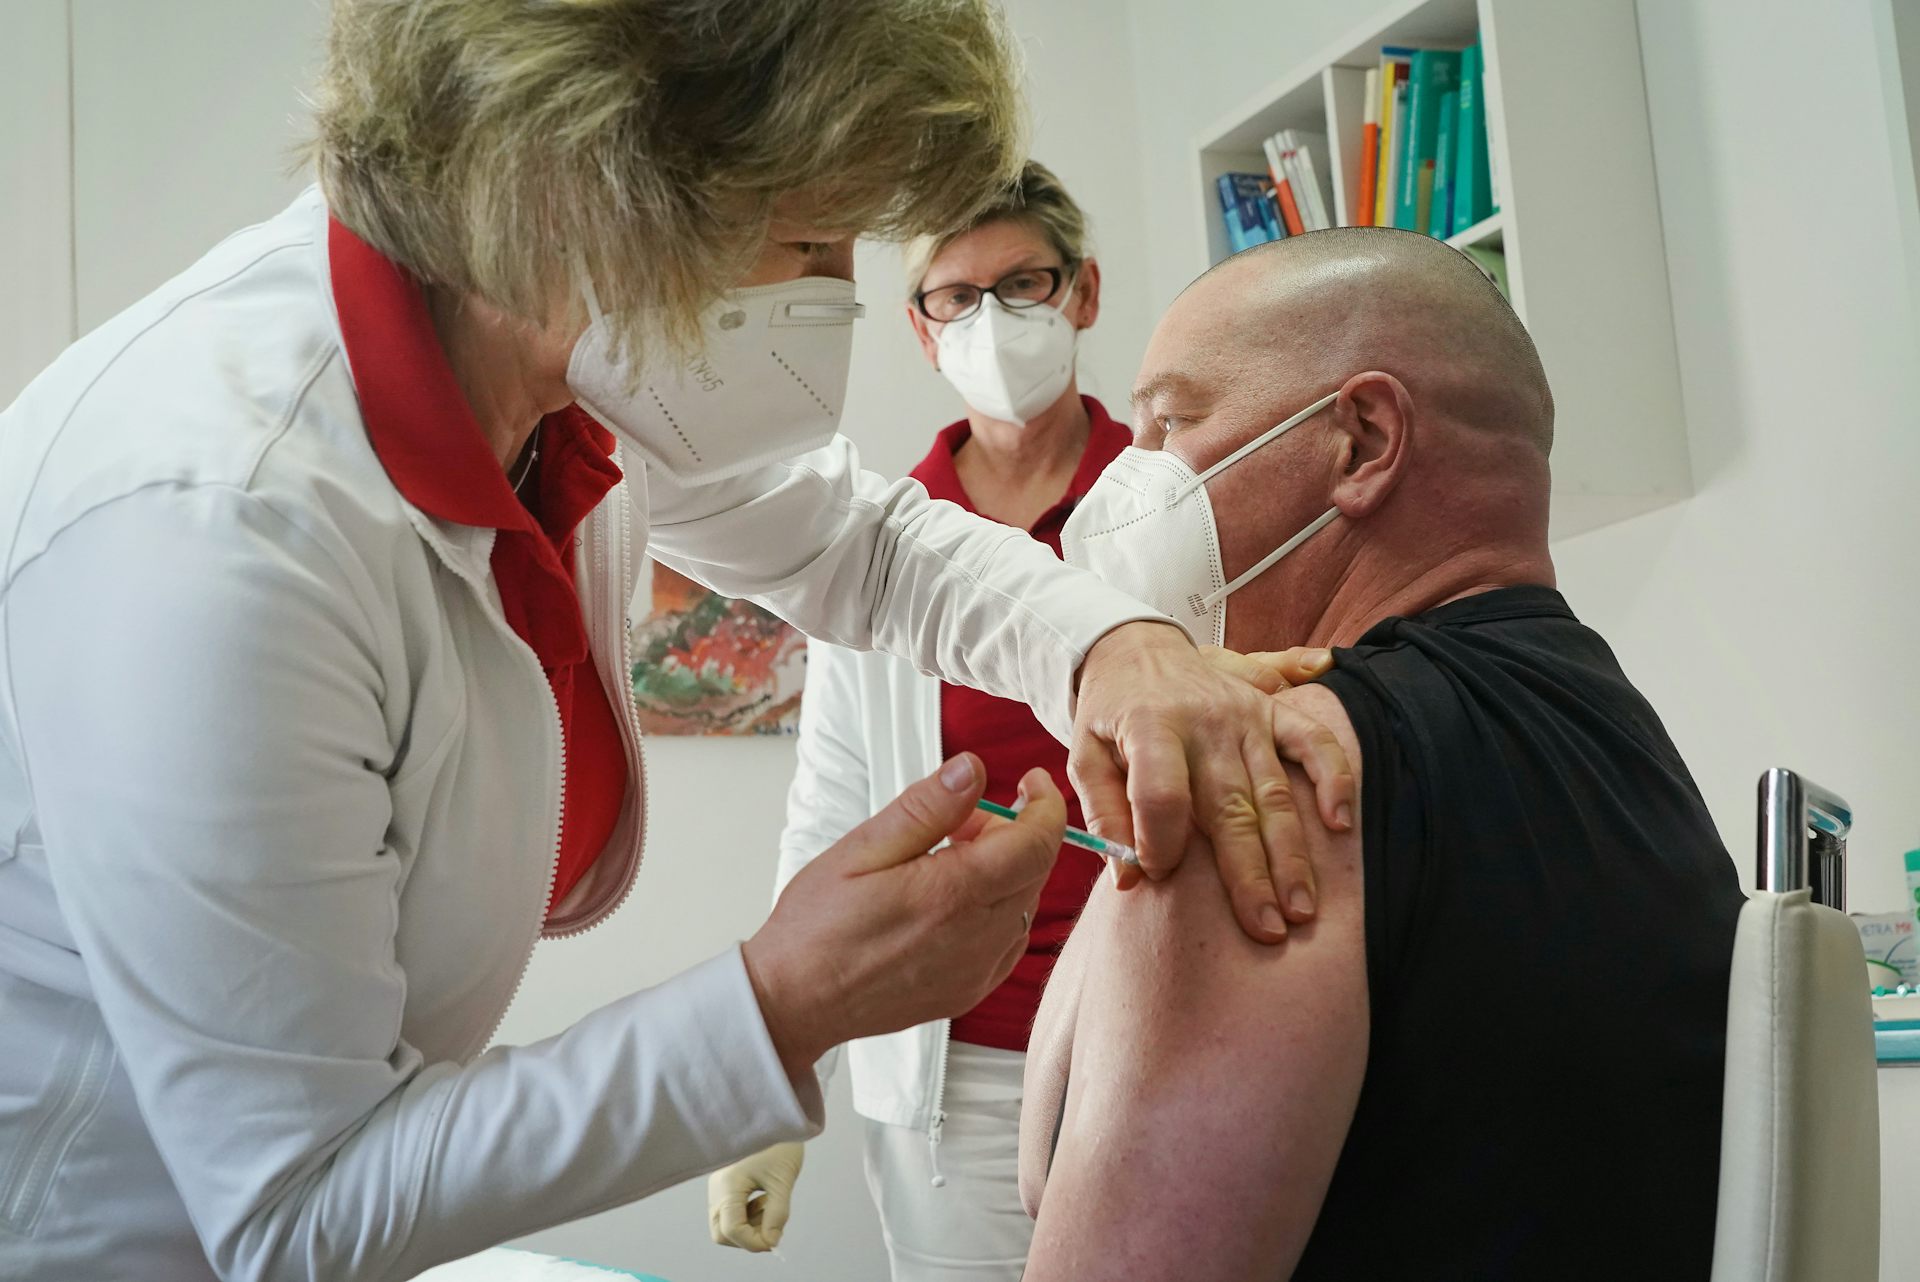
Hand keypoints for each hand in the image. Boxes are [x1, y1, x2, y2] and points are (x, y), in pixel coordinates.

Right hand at [709, 1142, 805, 1252]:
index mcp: (728, 1186)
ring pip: (725, 1223)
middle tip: (772, 1227)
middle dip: (746, 1237)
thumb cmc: (779, 1143)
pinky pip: (731, 1210)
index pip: (731, 1231)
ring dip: (749, 1225)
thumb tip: (771, 1242)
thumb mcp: (782, 1182)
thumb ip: (777, 1215)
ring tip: (771, 1206)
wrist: (777, 1113)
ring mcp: (719, 1186)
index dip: (753, 1242)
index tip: (775, 1241)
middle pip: (721, 1232)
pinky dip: (748, 1213)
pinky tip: (765, 1198)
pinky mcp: (725, 1182)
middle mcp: (717, 1188)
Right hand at [742, 754, 1064, 1083]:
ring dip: (1003, 872)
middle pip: (1035, 869)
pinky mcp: (969, 992)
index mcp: (953, 894)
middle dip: (1012, 833)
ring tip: (943, 862)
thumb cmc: (817, 924)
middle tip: (956, 822)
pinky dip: (996, 910)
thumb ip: (926, 808)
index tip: (1031, 782)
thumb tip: (973, 769)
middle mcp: (978, 938)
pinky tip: (949, 902)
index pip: (1038, 842)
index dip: (1044, 804)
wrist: (794, 1000)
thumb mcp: (862, 848)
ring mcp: (977, 972)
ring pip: (1024, 904)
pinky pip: (1008, 939)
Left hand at [1069, 622, 1354, 942]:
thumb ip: (1103, 814)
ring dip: (1291, 853)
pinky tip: (1341, 823)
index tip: (1159, 876)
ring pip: (1274, 793)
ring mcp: (1245, 717)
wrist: (1136, 646)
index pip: (1161, 792)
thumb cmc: (1108, 713)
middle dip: (1250, 873)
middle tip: (1267, 929)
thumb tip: (1128, 879)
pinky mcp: (1271, 711)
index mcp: (1150, 726)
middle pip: (1230, 807)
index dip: (1159, 839)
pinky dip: (1334, 777)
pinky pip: (1313, 742)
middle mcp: (1205, 722)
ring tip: (1301, 907)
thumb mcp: (1084, 754)